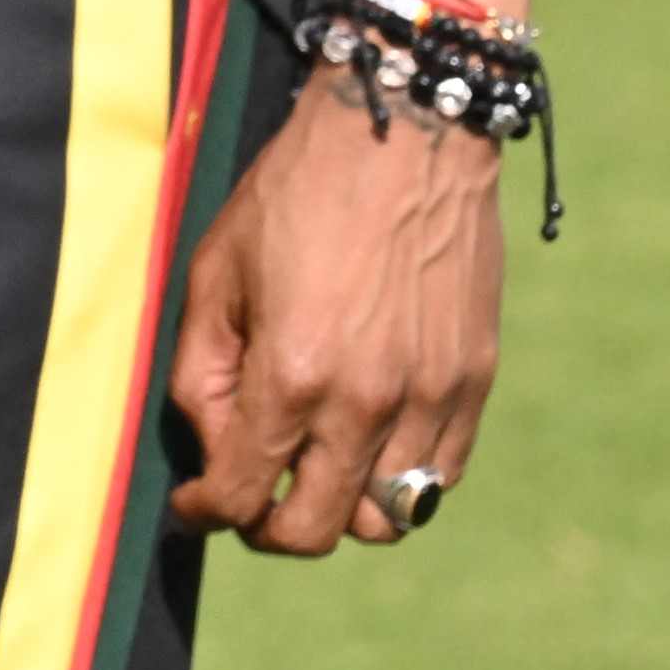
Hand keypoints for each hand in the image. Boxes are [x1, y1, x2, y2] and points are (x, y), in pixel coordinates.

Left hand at [165, 80, 500, 554]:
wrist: (402, 138)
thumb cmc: (293, 196)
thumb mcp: (216, 272)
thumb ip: (205, 372)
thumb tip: (217, 446)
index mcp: (292, 374)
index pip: (245, 495)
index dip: (208, 511)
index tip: (196, 505)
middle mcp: (367, 402)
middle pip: (318, 530)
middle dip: (271, 528)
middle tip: (252, 499)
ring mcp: (430, 397)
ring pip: (388, 517)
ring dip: (342, 507)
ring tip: (315, 466)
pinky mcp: (473, 382)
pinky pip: (441, 476)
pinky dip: (402, 480)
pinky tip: (370, 442)